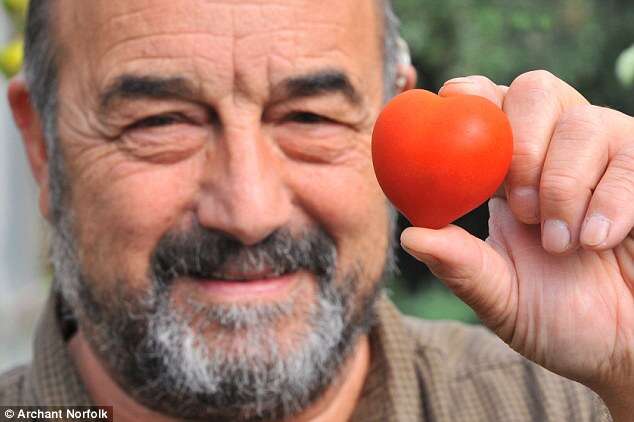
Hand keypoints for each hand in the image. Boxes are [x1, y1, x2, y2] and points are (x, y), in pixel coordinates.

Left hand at [400, 71, 633, 417]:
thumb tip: (409, 235)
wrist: (624, 347)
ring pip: (582, 121)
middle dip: (520, 143)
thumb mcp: (501, 298)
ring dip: (563, 183)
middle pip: (534, 89)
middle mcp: (556, 150)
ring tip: (562, 242)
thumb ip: (461, 265)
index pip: (485, 106)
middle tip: (521, 206)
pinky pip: (630, 155)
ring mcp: (608, 155)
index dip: (470, 96)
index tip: (453, 107)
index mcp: (508, 173)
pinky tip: (599, 239)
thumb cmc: (560, 319)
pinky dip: (610, 198)